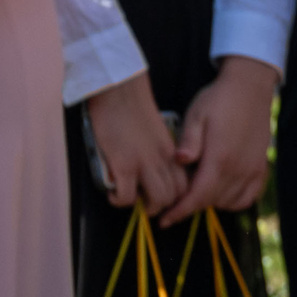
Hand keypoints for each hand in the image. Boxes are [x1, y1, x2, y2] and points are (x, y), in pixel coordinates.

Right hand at [83, 70, 183, 215]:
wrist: (118, 90)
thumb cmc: (131, 105)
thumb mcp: (154, 131)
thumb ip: (158, 151)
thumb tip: (149, 168)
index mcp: (172, 151)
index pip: (185, 183)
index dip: (175, 197)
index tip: (159, 197)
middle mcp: (164, 160)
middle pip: (174, 196)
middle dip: (160, 206)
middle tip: (142, 201)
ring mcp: (145, 163)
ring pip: (157, 200)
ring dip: (143, 206)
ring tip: (128, 199)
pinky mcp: (124, 164)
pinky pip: (127, 196)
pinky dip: (119, 201)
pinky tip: (112, 194)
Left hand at [160, 57, 277, 222]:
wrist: (250, 89)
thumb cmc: (218, 101)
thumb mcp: (195, 116)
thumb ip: (188, 141)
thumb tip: (180, 161)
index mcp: (220, 159)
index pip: (198, 196)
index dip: (180, 211)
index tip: (164, 220)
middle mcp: (239, 169)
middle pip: (212, 201)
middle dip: (190, 207)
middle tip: (172, 202)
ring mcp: (254, 169)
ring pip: (230, 202)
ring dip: (210, 202)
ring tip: (194, 191)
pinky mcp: (262, 167)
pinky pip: (250, 196)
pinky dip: (234, 200)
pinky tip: (220, 191)